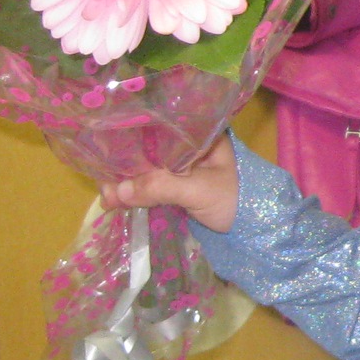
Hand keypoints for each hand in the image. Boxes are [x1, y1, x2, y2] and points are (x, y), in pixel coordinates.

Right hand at [99, 135, 238, 233]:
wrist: (255, 231)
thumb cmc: (236, 200)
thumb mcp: (199, 191)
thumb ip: (160, 187)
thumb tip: (116, 190)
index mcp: (200, 136)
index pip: (158, 128)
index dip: (131, 141)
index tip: (106, 154)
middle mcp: (189, 147)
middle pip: (148, 151)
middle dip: (124, 167)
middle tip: (103, 185)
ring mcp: (183, 169)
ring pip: (146, 171)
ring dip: (126, 183)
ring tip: (106, 198)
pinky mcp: (178, 189)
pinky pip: (150, 187)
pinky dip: (134, 194)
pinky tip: (115, 202)